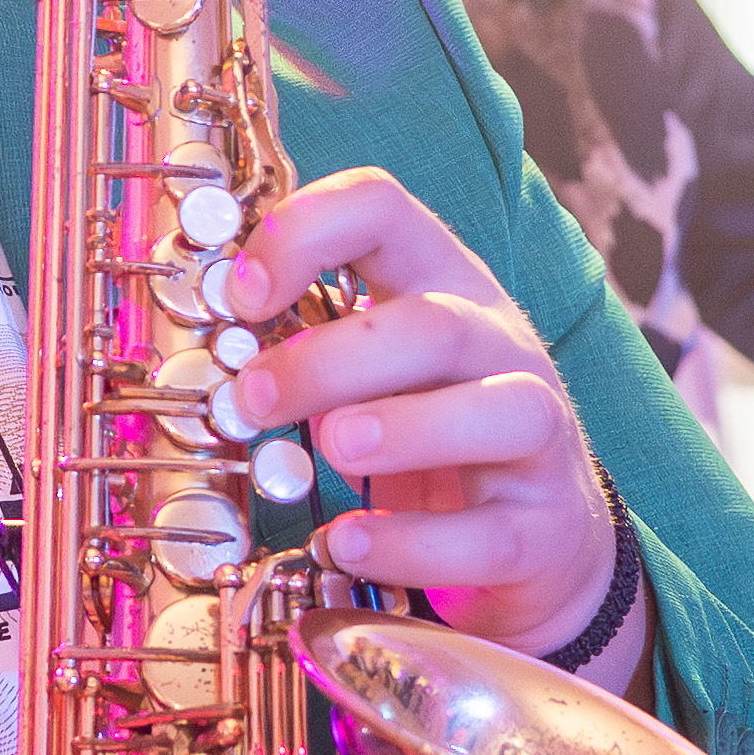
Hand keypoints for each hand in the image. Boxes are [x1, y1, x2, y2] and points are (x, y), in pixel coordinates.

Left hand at [215, 167, 627, 659]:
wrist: (538, 540)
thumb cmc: (433, 439)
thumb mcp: (376, 371)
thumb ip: (309, 344)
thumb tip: (211, 345)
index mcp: (443, 288)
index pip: (382, 209)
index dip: (303, 233)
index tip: (241, 298)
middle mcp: (499, 350)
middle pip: (432, 324)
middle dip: (327, 361)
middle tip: (251, 403)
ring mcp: (538, 440)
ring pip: (504, 411)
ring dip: (403, 430)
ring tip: (331, 452)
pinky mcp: (542, 530)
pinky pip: (488, 536)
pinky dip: (409, 543)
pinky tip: (347, 545)